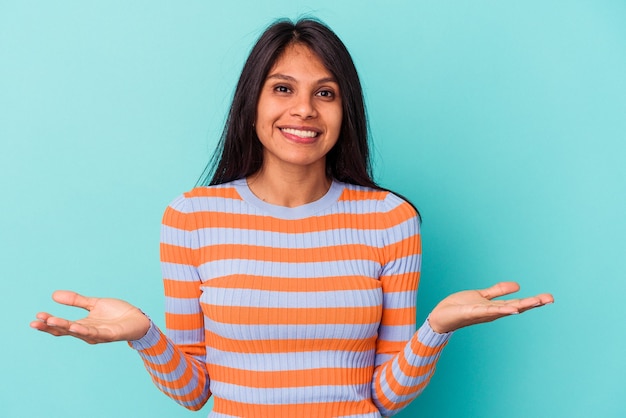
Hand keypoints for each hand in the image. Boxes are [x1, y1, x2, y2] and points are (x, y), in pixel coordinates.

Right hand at [30, 290, 150, 343]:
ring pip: (77, 331)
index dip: (49, 323)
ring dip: (64, 327)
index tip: (36, 317)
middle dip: (50, 326)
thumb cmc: (117, 313)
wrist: (138, 318)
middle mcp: (88, 332)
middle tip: (36, 321)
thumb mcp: (94, 303)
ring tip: (51, 321)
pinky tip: (74, 326)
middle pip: (65, 330)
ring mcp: (98, 335)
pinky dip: (83, 330)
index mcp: (83, 325)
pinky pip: (94, 333)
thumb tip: (54, 295)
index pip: (62, 326)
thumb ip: (76, 300)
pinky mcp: (109, 334)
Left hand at [428, 282, 553, 333]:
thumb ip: (498, 291)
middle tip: (551, 298)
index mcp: (496, 308)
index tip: (549, 297)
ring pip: (506, 308)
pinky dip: (501, 309)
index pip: (518, 303)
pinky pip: (489, 310)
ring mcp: (484, 313)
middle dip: (534, 303)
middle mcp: (493, 312)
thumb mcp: (481, 295)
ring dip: (522, 305)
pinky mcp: (473, 312)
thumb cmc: (459, 307)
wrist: (441, 316)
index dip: (534, 301)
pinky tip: (513, 308)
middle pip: (517, 307)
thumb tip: (518, 285)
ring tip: (537, 301)